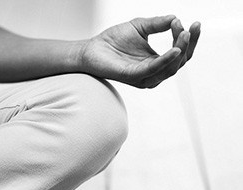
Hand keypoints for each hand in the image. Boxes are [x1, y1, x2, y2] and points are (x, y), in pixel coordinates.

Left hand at [80, 15, 200, 87]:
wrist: (92, 49)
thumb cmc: (114, 41)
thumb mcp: (140, 27)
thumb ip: (158, 24)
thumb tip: (175, 18)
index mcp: (155, 61)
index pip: (179, 54)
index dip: (188, 40)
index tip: (190, 23)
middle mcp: (152, 72)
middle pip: (178, 63)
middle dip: (188, 45)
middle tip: (191, 28)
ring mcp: (143, 76)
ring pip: (169, 69)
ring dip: (179, 52)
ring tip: (184, 35)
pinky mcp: (133, 77)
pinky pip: (152, 70)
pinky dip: (164, 61)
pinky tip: (174, 50)